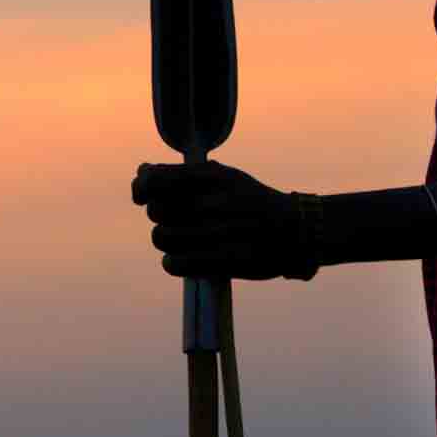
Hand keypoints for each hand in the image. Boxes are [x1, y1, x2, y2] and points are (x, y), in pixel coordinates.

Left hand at [130, 159, 313, 280]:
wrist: (295, 231)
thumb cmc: (250, 201)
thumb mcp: (225, 177)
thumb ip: (182, 174)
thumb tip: (141, 172)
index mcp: (215, 177)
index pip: (158, 180)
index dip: (142, 188)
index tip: (141, 196)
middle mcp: (217, 201)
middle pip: (156, 210)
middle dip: (160, 215)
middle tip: (175, 218)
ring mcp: (223, 232)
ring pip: (162, 236)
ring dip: (165, 238)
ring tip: (179, 238)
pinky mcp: (226, 262)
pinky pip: (175, 263)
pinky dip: (172, 262)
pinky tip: (180, 258)